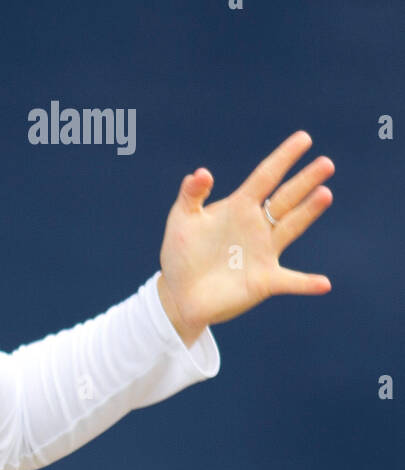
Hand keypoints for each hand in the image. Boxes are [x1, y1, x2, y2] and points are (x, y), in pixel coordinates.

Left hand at [157, 130, 333, 344]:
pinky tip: (323, 284)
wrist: (179, 295)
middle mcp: (257, 226)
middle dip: (305, 181)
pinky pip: (289, 281)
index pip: (265, 176)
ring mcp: (264, 252)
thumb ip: (190, 195)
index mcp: (239, 207)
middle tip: (325, 164)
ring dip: (308, 212)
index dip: (283, 157)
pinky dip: (306, 283)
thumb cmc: (182, 256)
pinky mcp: (264, 281)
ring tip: (324, 194)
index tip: (304, 138)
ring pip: (291, 227)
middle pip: (286, 198)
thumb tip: (200, 173)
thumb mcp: (181, 221)